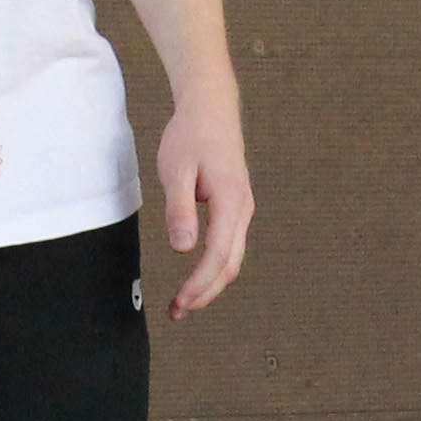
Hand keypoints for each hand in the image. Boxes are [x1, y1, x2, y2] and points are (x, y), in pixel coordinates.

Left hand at [151, 98, 251, 314]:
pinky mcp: (236, 206)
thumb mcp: (177, 170)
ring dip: (210, 283)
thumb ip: (180, 209)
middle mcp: (243, 210)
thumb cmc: (191, 136)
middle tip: (177, 312)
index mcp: (231, 202)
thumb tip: (184, 249)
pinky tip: (197, 274)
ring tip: (184, 301)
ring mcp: (242, 209)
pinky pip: (230, 245)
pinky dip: (214, 266)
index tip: (180, 303)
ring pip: (232, 258)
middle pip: (230, 265)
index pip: (217, 256)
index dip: (199, 285)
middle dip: (205, 293)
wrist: (211, 108)